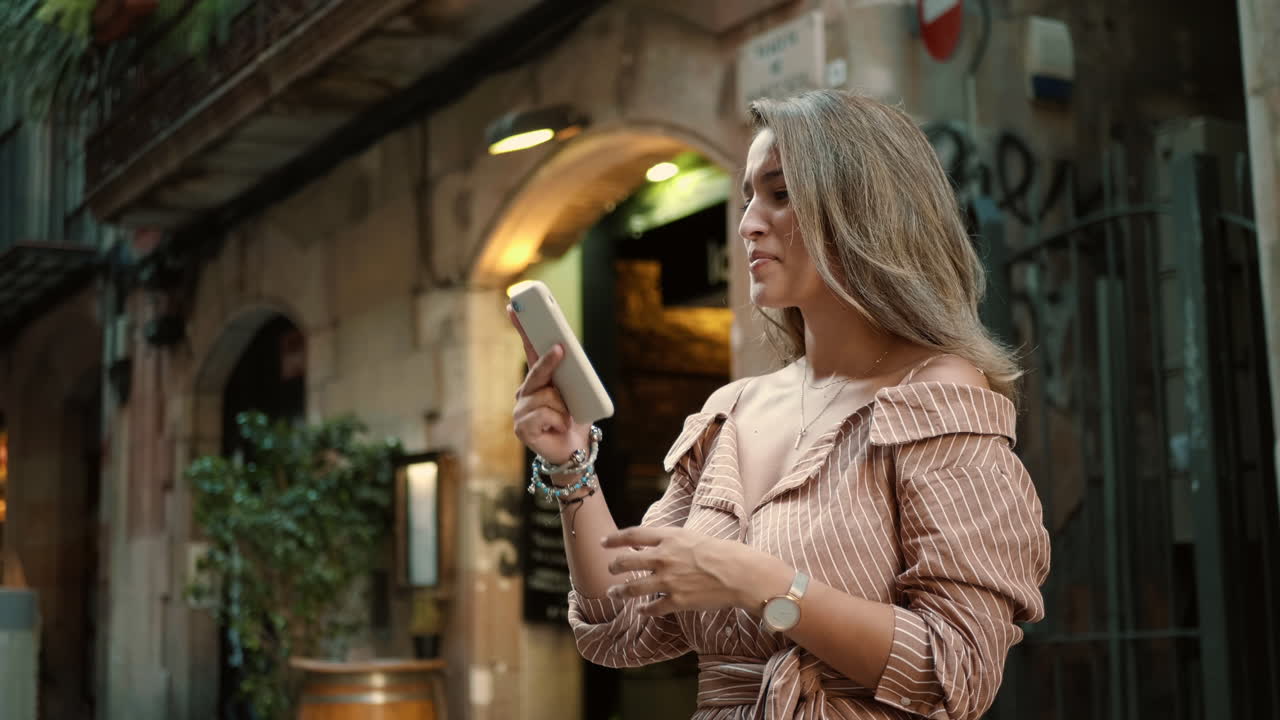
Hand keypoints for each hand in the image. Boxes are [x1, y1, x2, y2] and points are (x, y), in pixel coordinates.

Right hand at [509, 305, 590, 464]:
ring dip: (564, 408)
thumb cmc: (576, 419)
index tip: (515, 308)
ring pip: (546, 396)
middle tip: (560, 349)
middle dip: (550, 362)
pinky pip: (544, 414)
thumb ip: (568, 376)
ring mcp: (520, 411)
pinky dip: (558, 421)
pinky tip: (558, 428)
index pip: (528, 351)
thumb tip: (561, 353)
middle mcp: (524, 393)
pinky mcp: (521, 427)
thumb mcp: (577, 393)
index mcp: (538, 381)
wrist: (576, 451)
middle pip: (536, 372)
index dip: (521, 329)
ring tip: (566, 419)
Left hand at [601, 527, 788, 616]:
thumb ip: (671, 541)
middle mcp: (663, 558)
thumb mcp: (692, 537)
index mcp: (668, 538)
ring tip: (613, 593)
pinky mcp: (676, 601)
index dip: (614, 539)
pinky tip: (641, 611)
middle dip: (613, 566)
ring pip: (633, 588)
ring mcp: (668, 581)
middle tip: (609, 569)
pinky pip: (652, 608)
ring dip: (619, 592)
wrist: (740, 573)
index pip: (631, 536)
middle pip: (626, 561)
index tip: (603, 543)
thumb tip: (654, 546)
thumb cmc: (722, 552)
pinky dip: (644, 610)